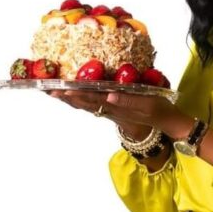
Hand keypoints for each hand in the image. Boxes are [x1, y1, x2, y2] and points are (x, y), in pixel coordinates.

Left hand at [46, 87, 194, 141]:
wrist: (165, 122)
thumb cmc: (158, 109)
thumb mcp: (147, 103)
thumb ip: (128, 99)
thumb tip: (109, 94)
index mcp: (116, 106)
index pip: (92, 99)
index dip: (76, 94)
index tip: (61, 89)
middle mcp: (109, 109)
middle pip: (82, 102)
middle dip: (65, 96)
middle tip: (47, 89)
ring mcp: (109, 109)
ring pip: (84, 104)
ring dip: (68, 98)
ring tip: (52, 92)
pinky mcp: (111, 108)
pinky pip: (90, 104)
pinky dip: (78, 99)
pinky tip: (70, 95)